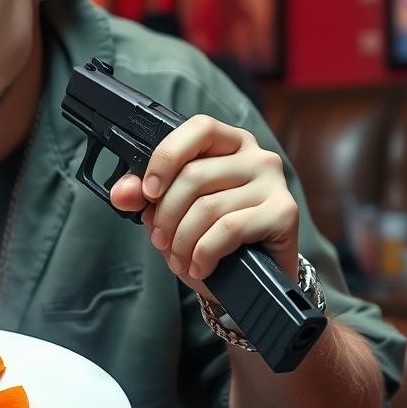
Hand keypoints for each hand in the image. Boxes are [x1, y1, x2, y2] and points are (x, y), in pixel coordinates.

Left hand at [109, 115, 298, 299]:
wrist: (253, 277)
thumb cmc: (211, 235)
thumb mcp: (172, 211)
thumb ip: (145, 195)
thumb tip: (122, 193)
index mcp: (228, 143)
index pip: (197, 129)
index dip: (166, 158)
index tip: (148, 192)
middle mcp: (256, 156)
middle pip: (194, 175)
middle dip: (166, 214)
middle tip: (159, 240)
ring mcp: (273, 183)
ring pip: (208, 207)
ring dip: (182, 240)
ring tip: (177, 259)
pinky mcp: (284, 212)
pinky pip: (229, 228)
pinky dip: (205, 252)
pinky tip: (199, 266)